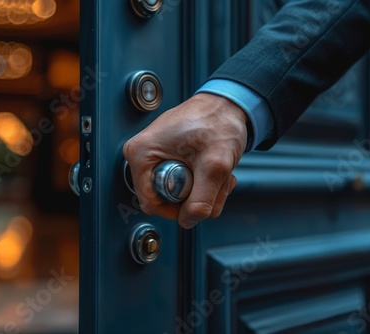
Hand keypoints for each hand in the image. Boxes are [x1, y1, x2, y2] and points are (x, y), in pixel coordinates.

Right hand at [123, 93, 248, 227]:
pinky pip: (184, 185)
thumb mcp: (214, 164)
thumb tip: (188, 221)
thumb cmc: (218, 120)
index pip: (151, 203)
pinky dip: (205, 183)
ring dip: (206, 192)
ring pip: (179, 195)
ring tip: (219, 174)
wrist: (229, 104)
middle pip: (166, 200)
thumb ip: (202, 198)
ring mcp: (156, 158)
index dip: (177, 210)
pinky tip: (215, 170)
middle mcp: (143, 156)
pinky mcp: (169, 159)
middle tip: (216, 183)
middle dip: (197, 198)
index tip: (199, 203)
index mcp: (140, 154)